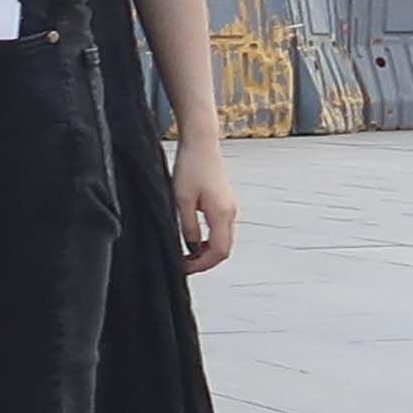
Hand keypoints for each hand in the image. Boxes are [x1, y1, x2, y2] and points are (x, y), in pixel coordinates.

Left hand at [170, 139, 240, 272]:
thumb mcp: (181, 200)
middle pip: (224, 249)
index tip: (183, 269)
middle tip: (184, 266)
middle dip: (205, 262)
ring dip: (207, 252)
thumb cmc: (190, 167)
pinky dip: (209, 240)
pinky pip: (221, 229)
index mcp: (221, 214)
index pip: (218, 251)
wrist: (201, 143)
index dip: (202, 265)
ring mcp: (230, 208)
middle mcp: (231, 213)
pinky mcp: (225, 203)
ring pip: (223, 240)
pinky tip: (193, 240)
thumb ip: (186, 227)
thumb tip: (190, 248)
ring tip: (186, 256)